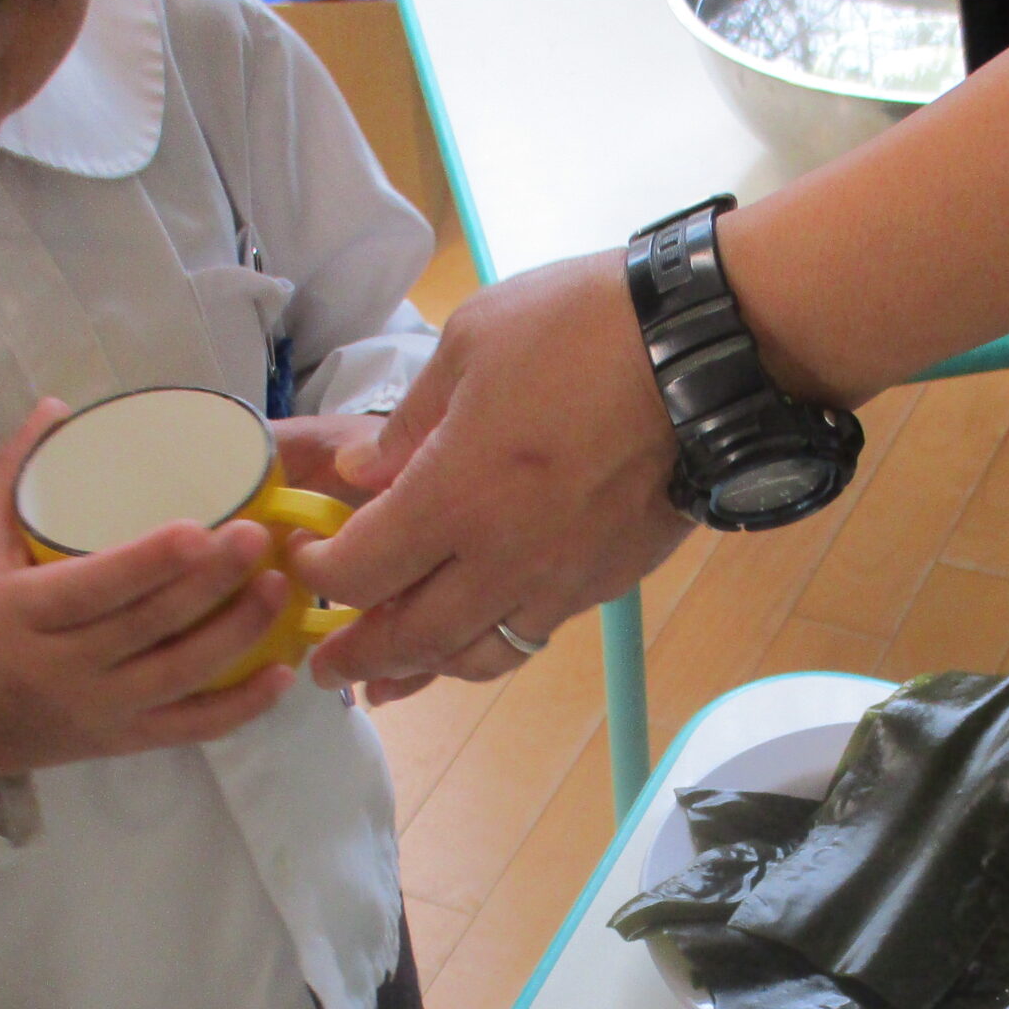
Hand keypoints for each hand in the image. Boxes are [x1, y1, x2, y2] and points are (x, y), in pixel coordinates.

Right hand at [0, 399, 298, 794]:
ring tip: (279, 587)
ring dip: (237, 634)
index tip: (198, 528)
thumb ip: (15, 477)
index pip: (95, 587)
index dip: (149, 562)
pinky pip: (191, 728)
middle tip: (259, 537)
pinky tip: (281, 672)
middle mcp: (65, 667)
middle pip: (149, 626)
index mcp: (24, 613)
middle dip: (210, 583)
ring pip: (180, 675)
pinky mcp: (126, 741)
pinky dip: (240, 707)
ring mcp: (101, 709)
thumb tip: (58, 407)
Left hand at [291, 254, 688, 695]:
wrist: (703, 357)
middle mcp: (502, 558)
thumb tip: (361, 473)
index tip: (305, 560)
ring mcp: (559, 580)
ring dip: (425, 670)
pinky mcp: (606, 582)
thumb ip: (407, 424)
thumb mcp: (469, 345)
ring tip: (391, 678)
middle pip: (412, 637)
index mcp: (455, 496)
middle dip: (358, 655)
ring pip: (478, 655)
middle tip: (323, 667)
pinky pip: (532, 633)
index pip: (361, 569)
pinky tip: (475, 637)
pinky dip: (490, 646)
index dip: (321, 574)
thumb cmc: (580, 330)